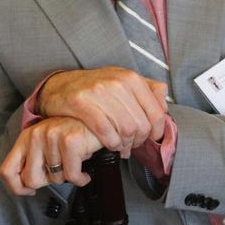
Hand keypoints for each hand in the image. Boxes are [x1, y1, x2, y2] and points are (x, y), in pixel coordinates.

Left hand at [0, 117, 102, 194]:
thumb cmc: (72, 135)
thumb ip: (34, 161)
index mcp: (26, 137)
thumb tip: (27, 186)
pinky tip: (84, 173)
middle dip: (48, 181)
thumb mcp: (46, 144)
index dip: (17, 188)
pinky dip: (81, 179)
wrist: (97, 120)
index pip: (7, 171)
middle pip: (31, 180)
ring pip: (55, 179)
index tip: (30, 191)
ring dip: (68, 176)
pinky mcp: (70, 141)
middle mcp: (35, 135)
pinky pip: (72, 176)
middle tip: (61, 169)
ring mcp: (52, 137)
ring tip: (75, 162)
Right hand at [37, 67, 167, 155]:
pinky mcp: (82, 103)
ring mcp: (99, 92)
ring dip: (125, 145)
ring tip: (121, 147)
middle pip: (141, 125)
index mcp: (131, 78)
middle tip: (132, 145)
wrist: (60, 86)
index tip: (151, 138)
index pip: (156, 112)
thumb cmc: (93, 87)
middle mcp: (117, 82)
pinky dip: (111, 143)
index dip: (156, 132)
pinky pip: (105, 132)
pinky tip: (109, 144)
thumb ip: (147, 89)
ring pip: (125, 130)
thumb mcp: (122, 81)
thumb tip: (164, 103)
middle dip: (138, 141)